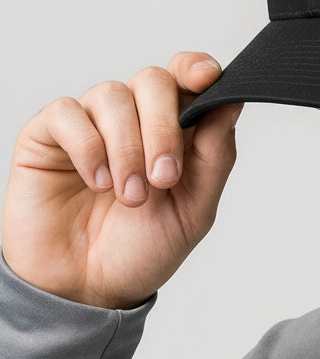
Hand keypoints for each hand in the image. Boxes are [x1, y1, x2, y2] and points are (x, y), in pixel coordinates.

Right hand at [0, 53, 241, 308]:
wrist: (89, 289)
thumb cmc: (143, 249)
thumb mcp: (195, 209)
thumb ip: (216, 155)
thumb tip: (232, 102)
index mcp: (176, 130)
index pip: (187, 77)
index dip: (196, 68)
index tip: (207, 78)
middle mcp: (134, 118)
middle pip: (154, 81)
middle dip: (163, 128)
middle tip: (164, 178)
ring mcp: (92, 124)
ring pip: (113, 95)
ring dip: (127, 148)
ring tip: (129, 196)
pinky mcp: (49, 136)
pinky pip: (68, 113)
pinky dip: (88, 146)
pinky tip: (97, 181)